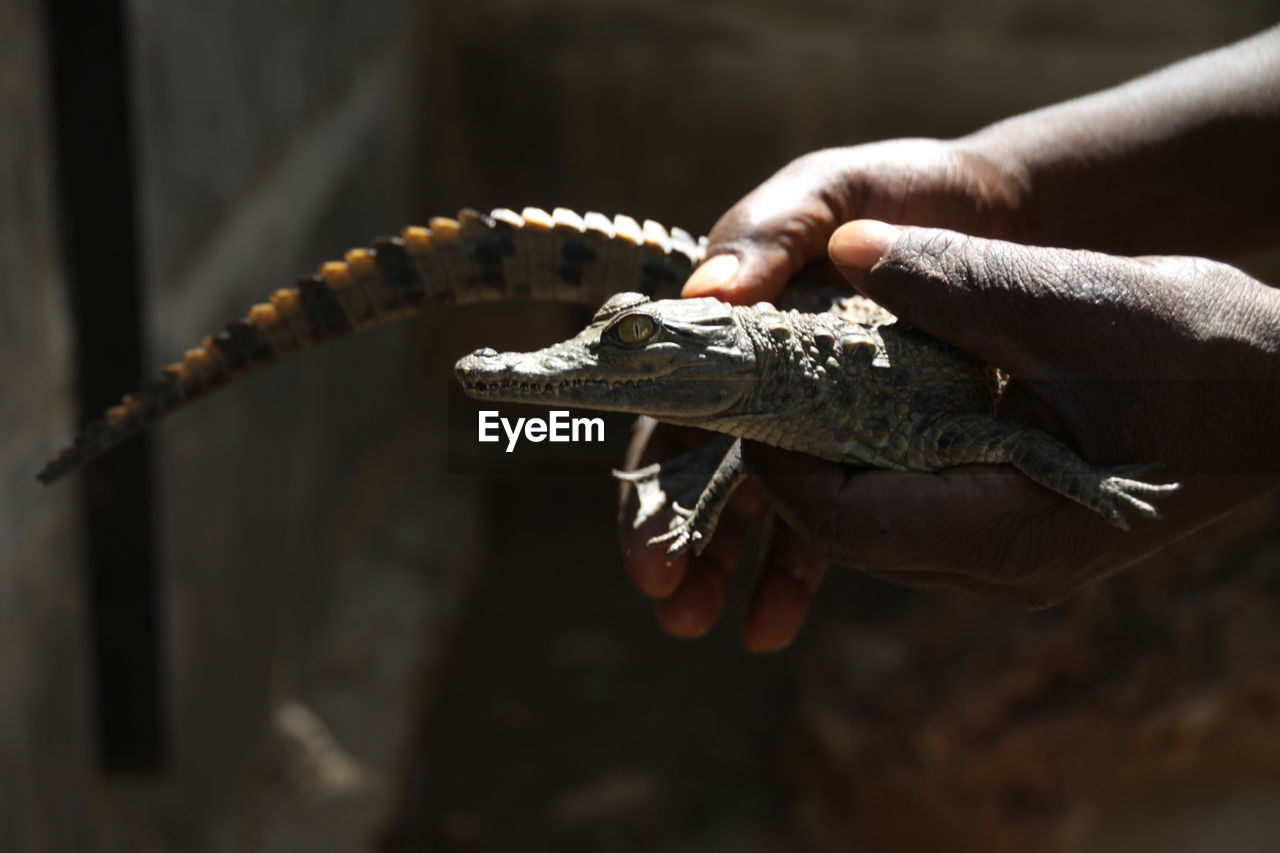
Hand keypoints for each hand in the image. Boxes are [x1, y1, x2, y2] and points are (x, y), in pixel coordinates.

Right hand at [621, 139, 1032, 651]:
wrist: (994, 214)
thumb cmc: (898, 192)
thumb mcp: (831, 192)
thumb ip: (770, 234)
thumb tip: (702, 299)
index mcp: (729, 328)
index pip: (671, 412)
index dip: (652, 484)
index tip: (650, 553)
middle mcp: (757, 380)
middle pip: (701, 473)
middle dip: (682, 544)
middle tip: (675, 607)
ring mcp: (809, 418)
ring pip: (758, 506)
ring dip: (736, 569)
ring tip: (736, 630)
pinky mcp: (864, 444)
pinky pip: (827, 512)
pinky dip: (801, 565)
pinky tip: (780, 619)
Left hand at [746, 220, 1279, 606]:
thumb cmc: (1198, 350)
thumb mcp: (1068, 302)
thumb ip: (950, 281)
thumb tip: (846, 248)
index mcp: (1009, 533)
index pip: (843, 523)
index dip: (779, 461)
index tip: (757, 385)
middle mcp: (1000, 567)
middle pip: (848, 530)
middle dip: (794, 456)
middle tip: (768, 375)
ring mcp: (1009, 557)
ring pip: (876, 524)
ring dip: (834, 454)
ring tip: (810, 376)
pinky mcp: (1016, 530)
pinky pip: (915, 507)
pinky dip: (880, 454)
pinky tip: (873, 390)